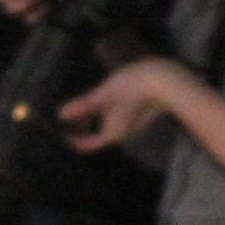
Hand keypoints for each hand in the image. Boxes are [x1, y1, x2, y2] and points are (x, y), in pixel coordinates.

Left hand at [57, 54, 184, 152]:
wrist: (165, 80)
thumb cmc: (131, 88)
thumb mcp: (102, 95)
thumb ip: (82, 106)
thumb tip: (60, 115)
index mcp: (112, 134)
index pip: (87, 144)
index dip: (72, 139)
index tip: (59, 131)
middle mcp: (123, 134)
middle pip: (96, 135)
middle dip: (81, 127)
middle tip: (66, 117)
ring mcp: (133, 124)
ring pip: (106, 125)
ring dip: (93, 118)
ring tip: (82, 106)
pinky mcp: (140, 113)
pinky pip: (116, 117)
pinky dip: (105, 112)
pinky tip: (104, 99)